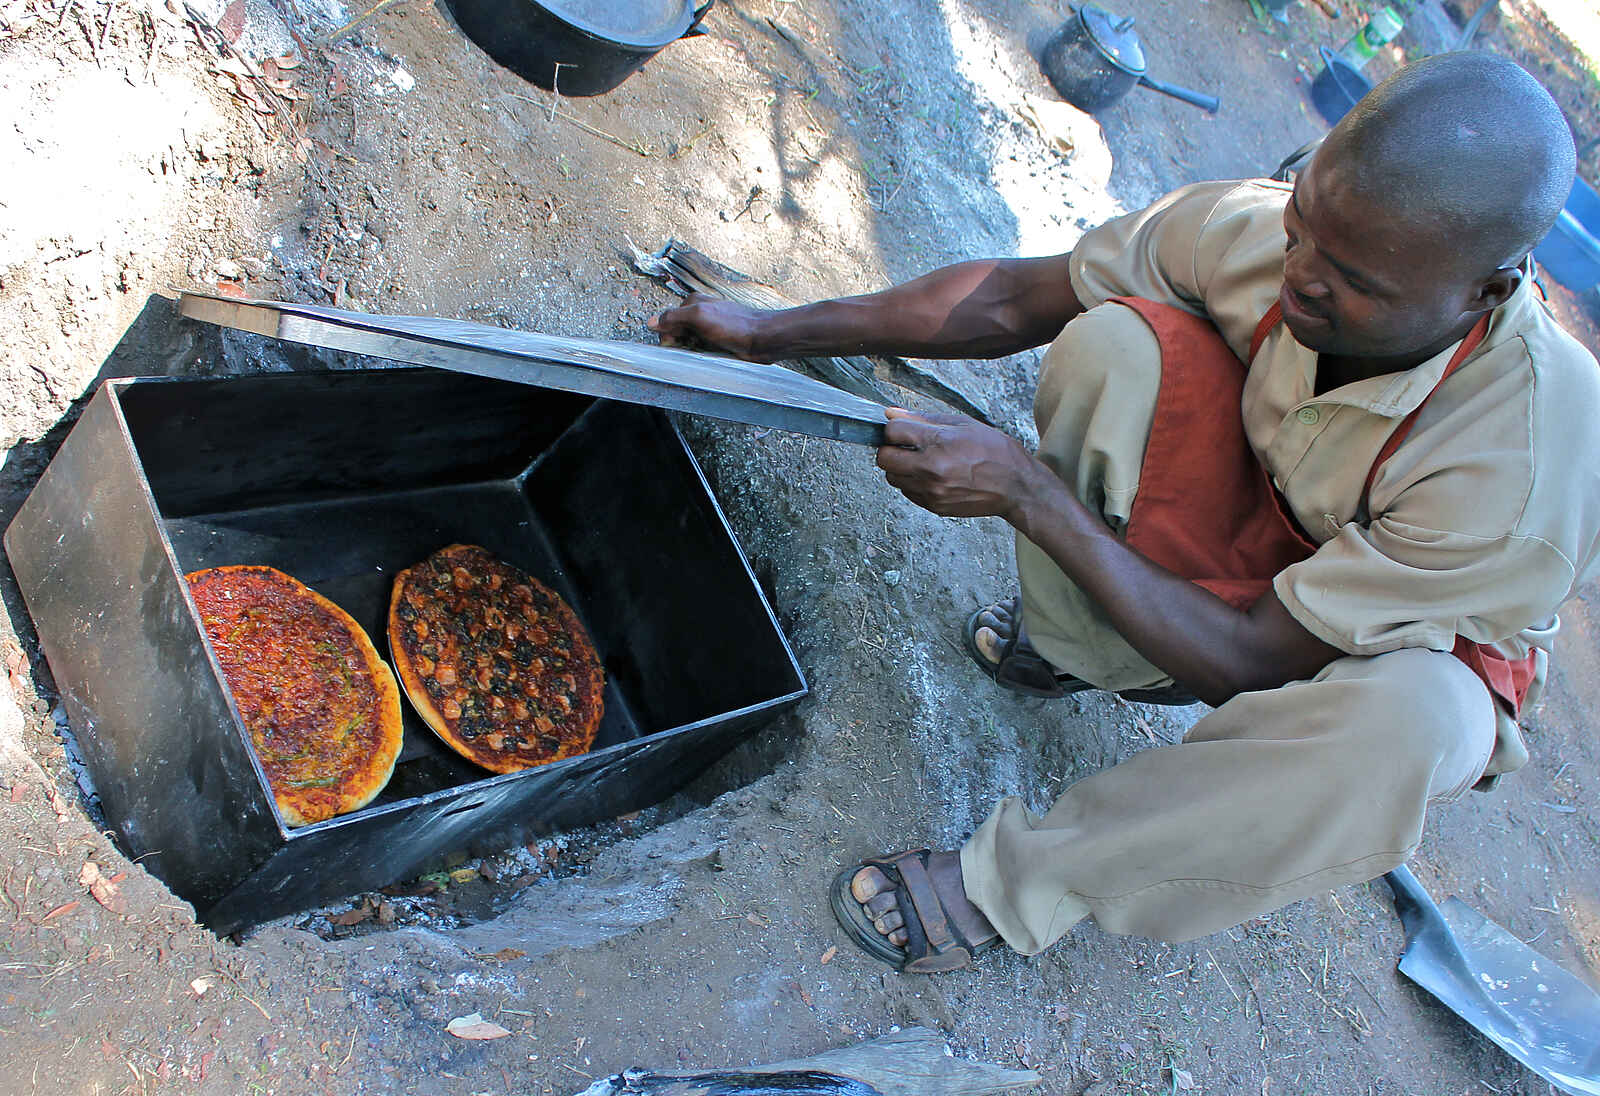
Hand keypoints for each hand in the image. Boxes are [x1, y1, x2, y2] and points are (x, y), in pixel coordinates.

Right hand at [647, 294, 775, 360]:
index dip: (668, 336)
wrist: (762, 339)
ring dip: (692, 351)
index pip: (666, 321)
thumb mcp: (700, 316)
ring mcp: (708, 328)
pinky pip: (701, 351)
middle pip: (677, 333)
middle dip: (681, 343)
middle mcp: (700, 313)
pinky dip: (702, 355)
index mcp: (693, 303)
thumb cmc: (735, 326)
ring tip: (706, 351)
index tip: (676, 345)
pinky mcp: (717, 341)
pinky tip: (711, 356)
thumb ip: (674, 317)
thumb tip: (652, 322)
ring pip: (688, 343)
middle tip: (695, 347)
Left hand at [875, 408, 1041, 520]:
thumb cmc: (995, 451)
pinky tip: (933, 476)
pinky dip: (913, 483)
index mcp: (939, 442)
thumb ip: (925, 419)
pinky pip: (908, 492)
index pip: (892, 431)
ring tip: (923, 461)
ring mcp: (931, 490)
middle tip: (906, 447)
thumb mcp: (963, 424)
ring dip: (901, 468)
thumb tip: (892, 414)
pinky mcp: (934, 506)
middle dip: (891, 449)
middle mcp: (931, 469)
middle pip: (884, 458)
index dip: (895, 428)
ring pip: (893, 478)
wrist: (1016, 486)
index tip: (903, 430)